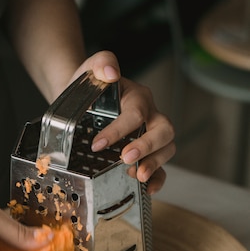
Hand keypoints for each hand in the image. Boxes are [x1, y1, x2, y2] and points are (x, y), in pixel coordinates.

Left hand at [67, 51, 175, 193]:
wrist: (83, 101)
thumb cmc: (90, 87)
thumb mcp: (90, 69)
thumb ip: (101, 62)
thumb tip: (111, 71)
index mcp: (138, 97)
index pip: (136, 113)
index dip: (119, 130)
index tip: (97, 144)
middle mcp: (150, 116)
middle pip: (163, 130)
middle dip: (147, 146)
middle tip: (125, 158)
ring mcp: (151, 135)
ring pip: (167, 148)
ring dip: (155, 163)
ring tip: (137, 175)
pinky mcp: (146, 153)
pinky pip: (161, 167)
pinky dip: (157, 178)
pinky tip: (148, 188)